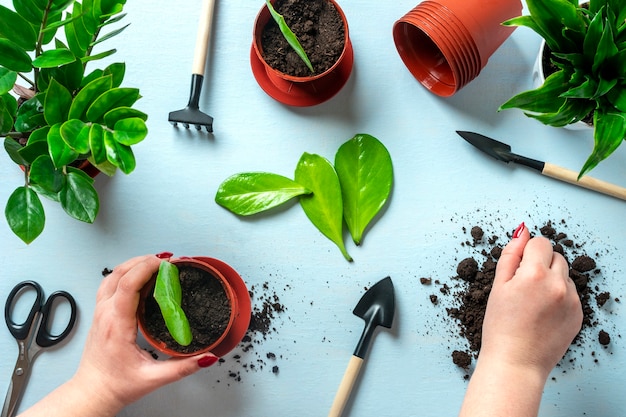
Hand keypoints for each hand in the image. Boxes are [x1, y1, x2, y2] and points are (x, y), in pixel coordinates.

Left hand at [71, 254, 218, 413]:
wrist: (92, 392)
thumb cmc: (116, 385)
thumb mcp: (153, 379)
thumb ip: (182, 368)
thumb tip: (207, 356)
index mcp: (117, 325)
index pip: (128, 285)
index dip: (147, 268)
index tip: (167, 263)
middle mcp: (105, 314)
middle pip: (120, 273)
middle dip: (145, 261)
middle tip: (169, 261)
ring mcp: (100, 312)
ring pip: (112, 275)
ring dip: (133, 264)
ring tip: (156, 263)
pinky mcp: (101, 314)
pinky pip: (110, 284)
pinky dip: (125, 273)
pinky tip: (139, 276)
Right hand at [459, 223, 582, 416]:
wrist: (516, 363)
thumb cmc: (500, 327)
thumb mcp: (498, 286)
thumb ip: (510, 255)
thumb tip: (521, 232)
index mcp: (535, 274)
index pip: (540, 243)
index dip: (526, 252)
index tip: (518, 268)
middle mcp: (558, 284)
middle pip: (555, 256)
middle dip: (540, 264)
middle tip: (523, 286)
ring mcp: (572, 300)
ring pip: (564, 275)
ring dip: (551, 280)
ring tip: (533, 302)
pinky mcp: (579, 315)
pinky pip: (571, 294)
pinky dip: (559, 297)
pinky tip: (542, 313)